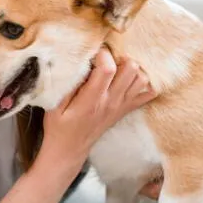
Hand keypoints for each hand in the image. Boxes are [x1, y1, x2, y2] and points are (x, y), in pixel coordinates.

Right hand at [41, 47, 156, 166]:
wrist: (70, 150)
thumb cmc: (59, 127)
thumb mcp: (53, 106)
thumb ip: (66, 84)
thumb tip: (78, 61)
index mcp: (92, 100)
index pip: (108, 69)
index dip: (102, 54)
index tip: (93, 52)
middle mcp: (112, 102)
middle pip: (131, 69)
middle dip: (120, 56)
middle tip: (107, 57)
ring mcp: (122, 106)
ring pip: (142, 78)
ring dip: (132, 68)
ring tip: (117, 66)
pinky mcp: (126, 109)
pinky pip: (148, 93)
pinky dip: (145, 82)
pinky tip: (132, 77)